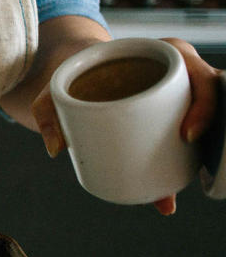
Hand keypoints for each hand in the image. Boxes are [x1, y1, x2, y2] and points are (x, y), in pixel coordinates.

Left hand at [31, 37, 221, 214]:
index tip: (186, 134)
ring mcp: (177, 99)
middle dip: (207, 129)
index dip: (204, 104)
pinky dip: (179, 170)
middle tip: (181, 154)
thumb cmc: (74, 73)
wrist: (78, 70)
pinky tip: (166, 200)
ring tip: (167, 194)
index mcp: (161, 56)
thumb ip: (47, 108)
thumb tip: (55, 148)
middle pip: (209, 100)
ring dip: (197, 159)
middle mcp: (178, 75)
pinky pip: (187, 142)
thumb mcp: (58, 84)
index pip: (199, 74)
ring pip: (203, 126)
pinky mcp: (171, 120)